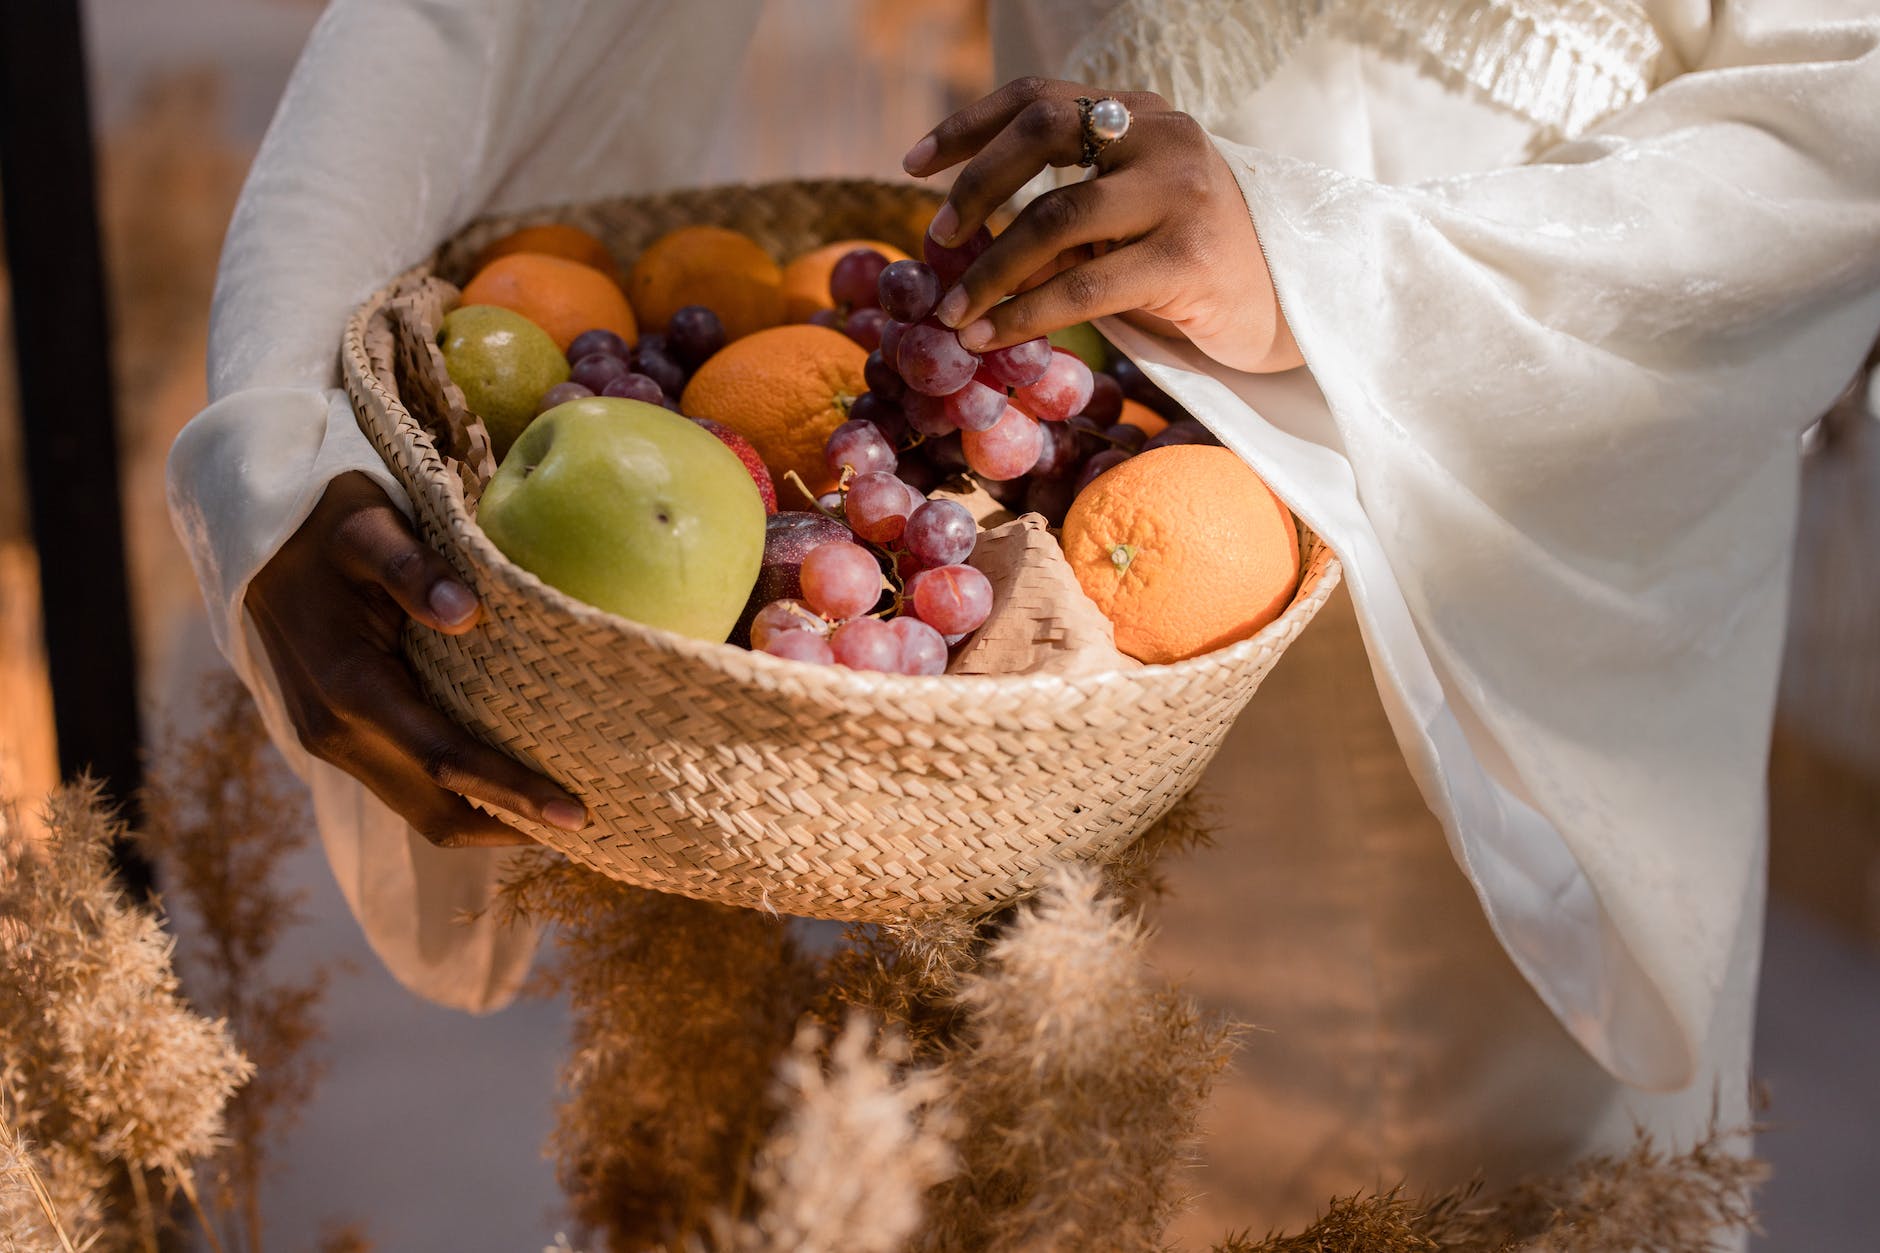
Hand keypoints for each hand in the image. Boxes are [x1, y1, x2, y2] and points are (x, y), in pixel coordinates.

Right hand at [246, 472, 586, 847]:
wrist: (256, 537)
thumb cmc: (325, 523)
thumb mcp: (370, 527)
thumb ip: (414, 570)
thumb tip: (467, 612)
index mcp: (349, 687)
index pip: (446, 760)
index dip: (512, 791)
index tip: (577, 814)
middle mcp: (337, 733)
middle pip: (437, 811)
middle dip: (512, 828)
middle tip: (590, 828)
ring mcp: (334, 742)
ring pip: (422, 811)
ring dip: (489, 821)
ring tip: (561, 819)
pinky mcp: (341, 738)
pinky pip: (409, 788)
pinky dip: (462, 798)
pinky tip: (512, 786)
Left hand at [902, 76, 1301, 373]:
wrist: (1288, 307)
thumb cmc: (1191, 267)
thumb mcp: (1120, 230)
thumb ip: (1060, 224)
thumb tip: (966, 248)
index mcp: (1142, 116)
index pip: (1041, 97)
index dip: (970, 127)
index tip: (915, 164)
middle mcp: (1163, 137)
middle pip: (1045, 133)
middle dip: (976, 186)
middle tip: (936, 237)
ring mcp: (1181, 193)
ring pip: (1057, 217)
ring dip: (991, 269)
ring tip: (954, 314)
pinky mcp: (1190, 258)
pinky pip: (1086, 285)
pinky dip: (1027, 313)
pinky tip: (994, 337)